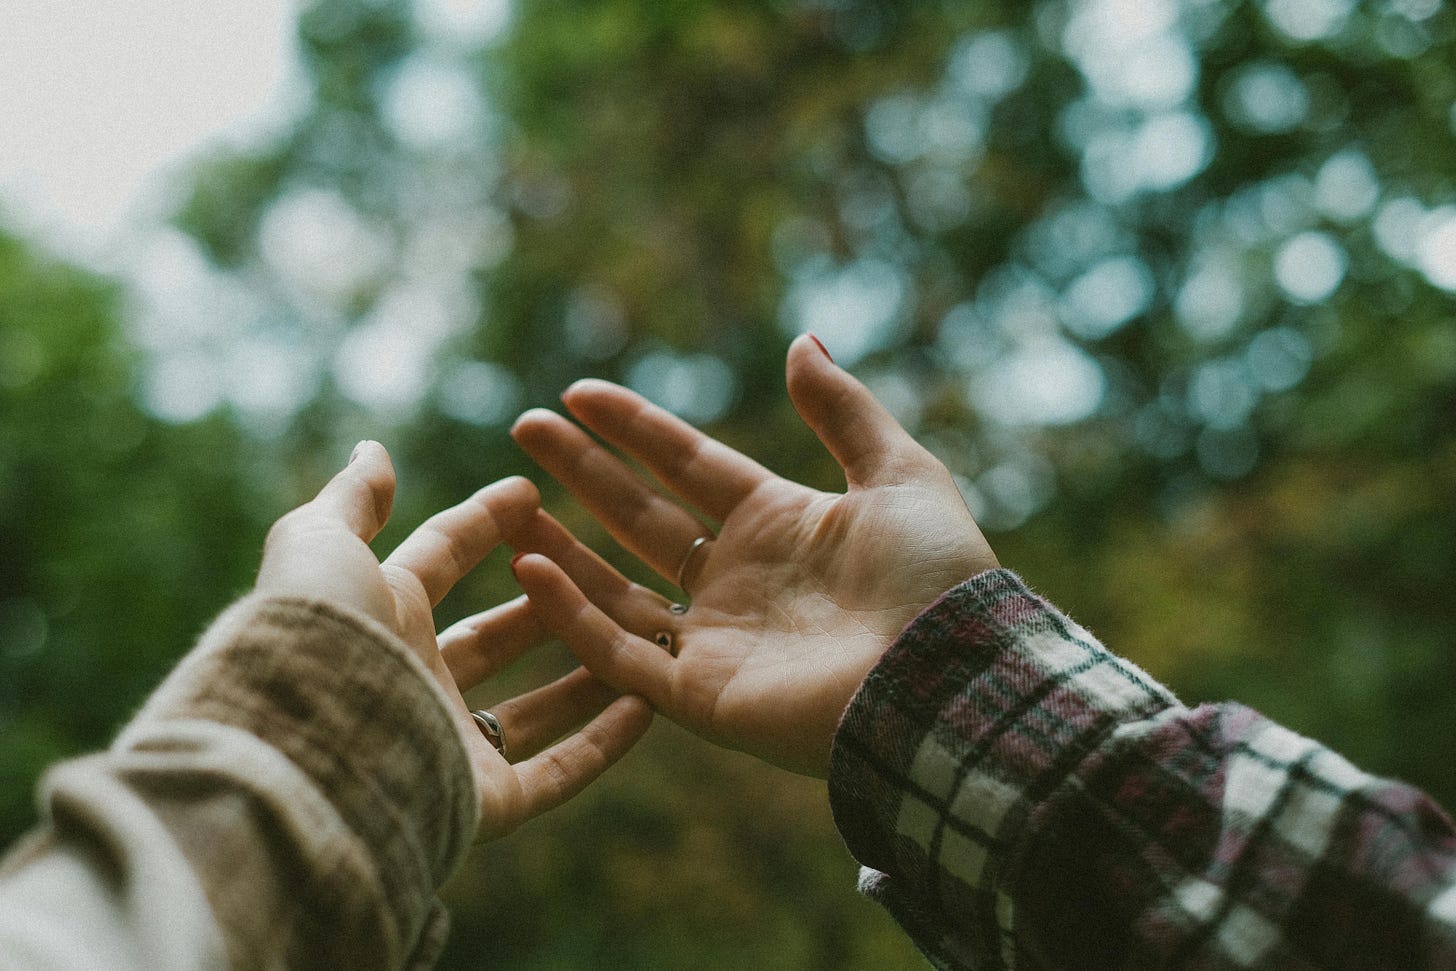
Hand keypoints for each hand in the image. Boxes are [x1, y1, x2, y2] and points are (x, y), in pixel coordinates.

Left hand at [255, 441, 651, 839]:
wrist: (299, 754)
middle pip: (492, 636)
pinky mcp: (482, 802)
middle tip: (596, 567)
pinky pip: (558, 771)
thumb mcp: (322, 544)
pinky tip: (648, 704)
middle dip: (542, 600)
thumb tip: (371, 448)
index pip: (440, 558)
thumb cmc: (311, 636)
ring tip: (641, 636)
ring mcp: (449, 743)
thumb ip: (350, 498)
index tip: (532, 490)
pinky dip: (605, 743)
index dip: (484, 521)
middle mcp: (413, 679)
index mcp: (377, 615)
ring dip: (588, 671)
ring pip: (535, 707)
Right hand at [506, 335, 996, 776]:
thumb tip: (803, 341)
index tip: (577, 393)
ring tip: (509, 508)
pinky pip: (619, 652)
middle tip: (525, 429)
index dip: (634, 429)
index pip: (687, 465)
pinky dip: (572, 614)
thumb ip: (843, 410)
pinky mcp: (699, 696)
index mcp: (779, 524)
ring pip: (615, 589)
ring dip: (562, 547)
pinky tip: (530, 566)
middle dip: (582, 473)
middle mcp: (738, 580)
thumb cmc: (933, 577)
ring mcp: (714, 640)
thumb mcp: (898, 472)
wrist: (945, 677)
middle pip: (640, 517)